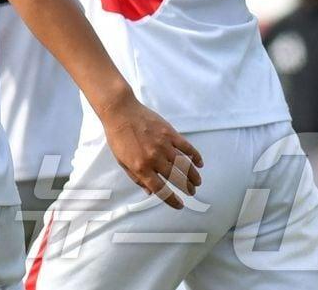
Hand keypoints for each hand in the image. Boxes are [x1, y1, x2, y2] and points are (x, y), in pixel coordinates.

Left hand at [100, 94, 203, 208]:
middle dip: (187, 188)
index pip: (160, 189)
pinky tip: (199, 163)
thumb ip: (136, 178)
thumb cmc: (117, 137)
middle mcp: (154, 158)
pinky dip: (195, 156)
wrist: (120, 112)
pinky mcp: (170, 133)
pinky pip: (187, 147)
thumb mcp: (121, 161)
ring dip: (193, 176)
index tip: (179, 204)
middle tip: (192, 191)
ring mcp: (163, 145)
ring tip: (197, 182)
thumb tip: (150, 192)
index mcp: (140, 167)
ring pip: (185, 165)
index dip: (172, 200)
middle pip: (176, 179)